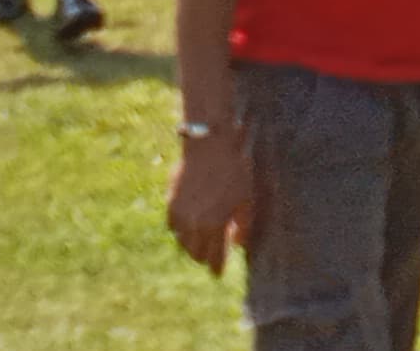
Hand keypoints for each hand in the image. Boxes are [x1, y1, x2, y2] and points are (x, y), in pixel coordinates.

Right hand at [166, 134, 251, 275]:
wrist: (211, 145)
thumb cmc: (236, 171)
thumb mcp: (248, 200)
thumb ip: (244, 227)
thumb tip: (238, 246)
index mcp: (214, 227)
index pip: (213, 259)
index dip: (216, 268)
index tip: (218, 273)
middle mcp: (193, 224)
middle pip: (195, 254)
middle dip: (204, 257)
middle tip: (212, 255)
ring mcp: (179, 212)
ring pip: (181, 241)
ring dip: (191, 245)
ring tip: (201, 243)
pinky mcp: (170, 200)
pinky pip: (172, 225)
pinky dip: (179, 230)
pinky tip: (187, 226)